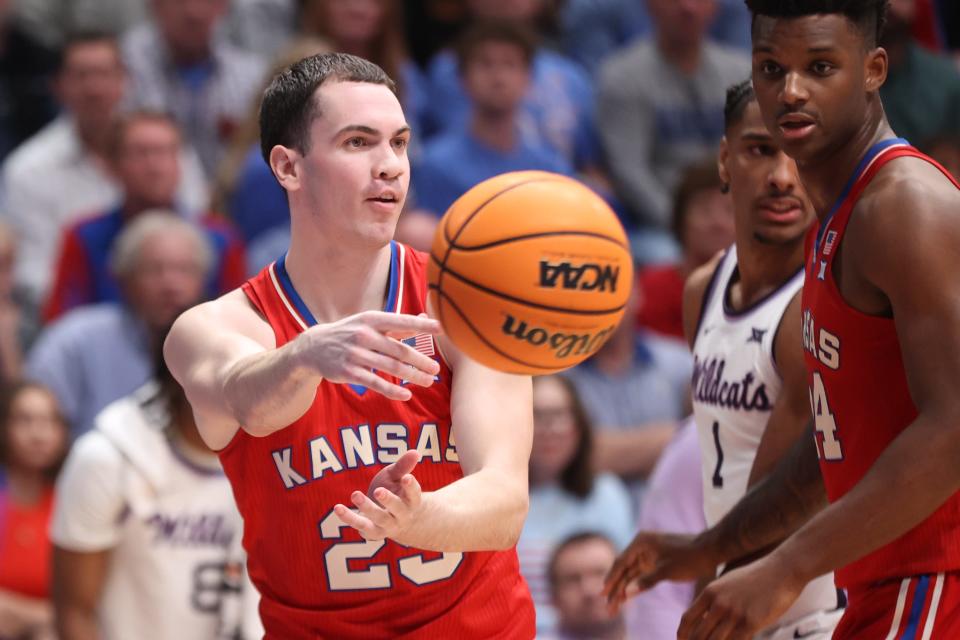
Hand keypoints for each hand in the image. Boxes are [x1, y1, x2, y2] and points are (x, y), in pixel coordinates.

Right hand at [302, 311, 440, 400]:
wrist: (313, 347)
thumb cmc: (350, 332)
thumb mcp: (369, 322)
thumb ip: (397, 324)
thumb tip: (425, 318)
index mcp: (371, 319)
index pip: (401, 322)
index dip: (421, 325)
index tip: (441, 328)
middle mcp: (364, 335)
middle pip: (399, 350)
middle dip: (420, 360)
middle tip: (436, 369)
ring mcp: (356, 354)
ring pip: (390, 367)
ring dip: (412, 376)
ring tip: (428, 381)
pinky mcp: (349, 372)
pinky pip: (375, 383)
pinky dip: (392, 390)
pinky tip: (406, 395)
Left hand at [334, 450, 423, 540]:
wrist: (396, 521)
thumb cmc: (397, 492)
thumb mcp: (398, 477)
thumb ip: (404, 466)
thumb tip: (415, 452)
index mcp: (412, 501)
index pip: (414, 494)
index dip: (411, 486)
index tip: (406, 477)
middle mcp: (403, 516)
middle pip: (397, 509)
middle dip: (388, 500)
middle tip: (378, 491)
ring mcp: (388, 526)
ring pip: (379, 518)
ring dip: (367, 507)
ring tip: (355, 494)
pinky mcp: (372, 532)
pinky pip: (360, 525)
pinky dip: (348, 517)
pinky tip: (338, 507)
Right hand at [604, 531, 718, 608]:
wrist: (709, 551)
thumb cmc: (688, 557)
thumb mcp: (666, 570)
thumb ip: (646, 581)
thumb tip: (627, 593)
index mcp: (641, 542)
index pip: (621, 563)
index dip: (611, 579)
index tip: (603, 594)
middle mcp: (641, 547)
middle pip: (623, 571)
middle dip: (615, 590)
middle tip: (608, 609)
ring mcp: (647, 556)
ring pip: (630, 576)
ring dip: (622, 591)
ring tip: (613, 609)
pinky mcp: (654, 564)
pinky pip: (639, 577)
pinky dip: (633, 588)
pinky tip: (625, 600)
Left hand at [676, 555, 804, 639]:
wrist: (782, 570)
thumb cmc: (757, 577)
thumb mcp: (728, 582)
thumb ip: (715, 599)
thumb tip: (705, 615)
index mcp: (710, 592)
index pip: (687, 619)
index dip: (682, 634)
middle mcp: (719, 603)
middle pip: (698, 635)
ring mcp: (735, 614)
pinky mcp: (751, 622)